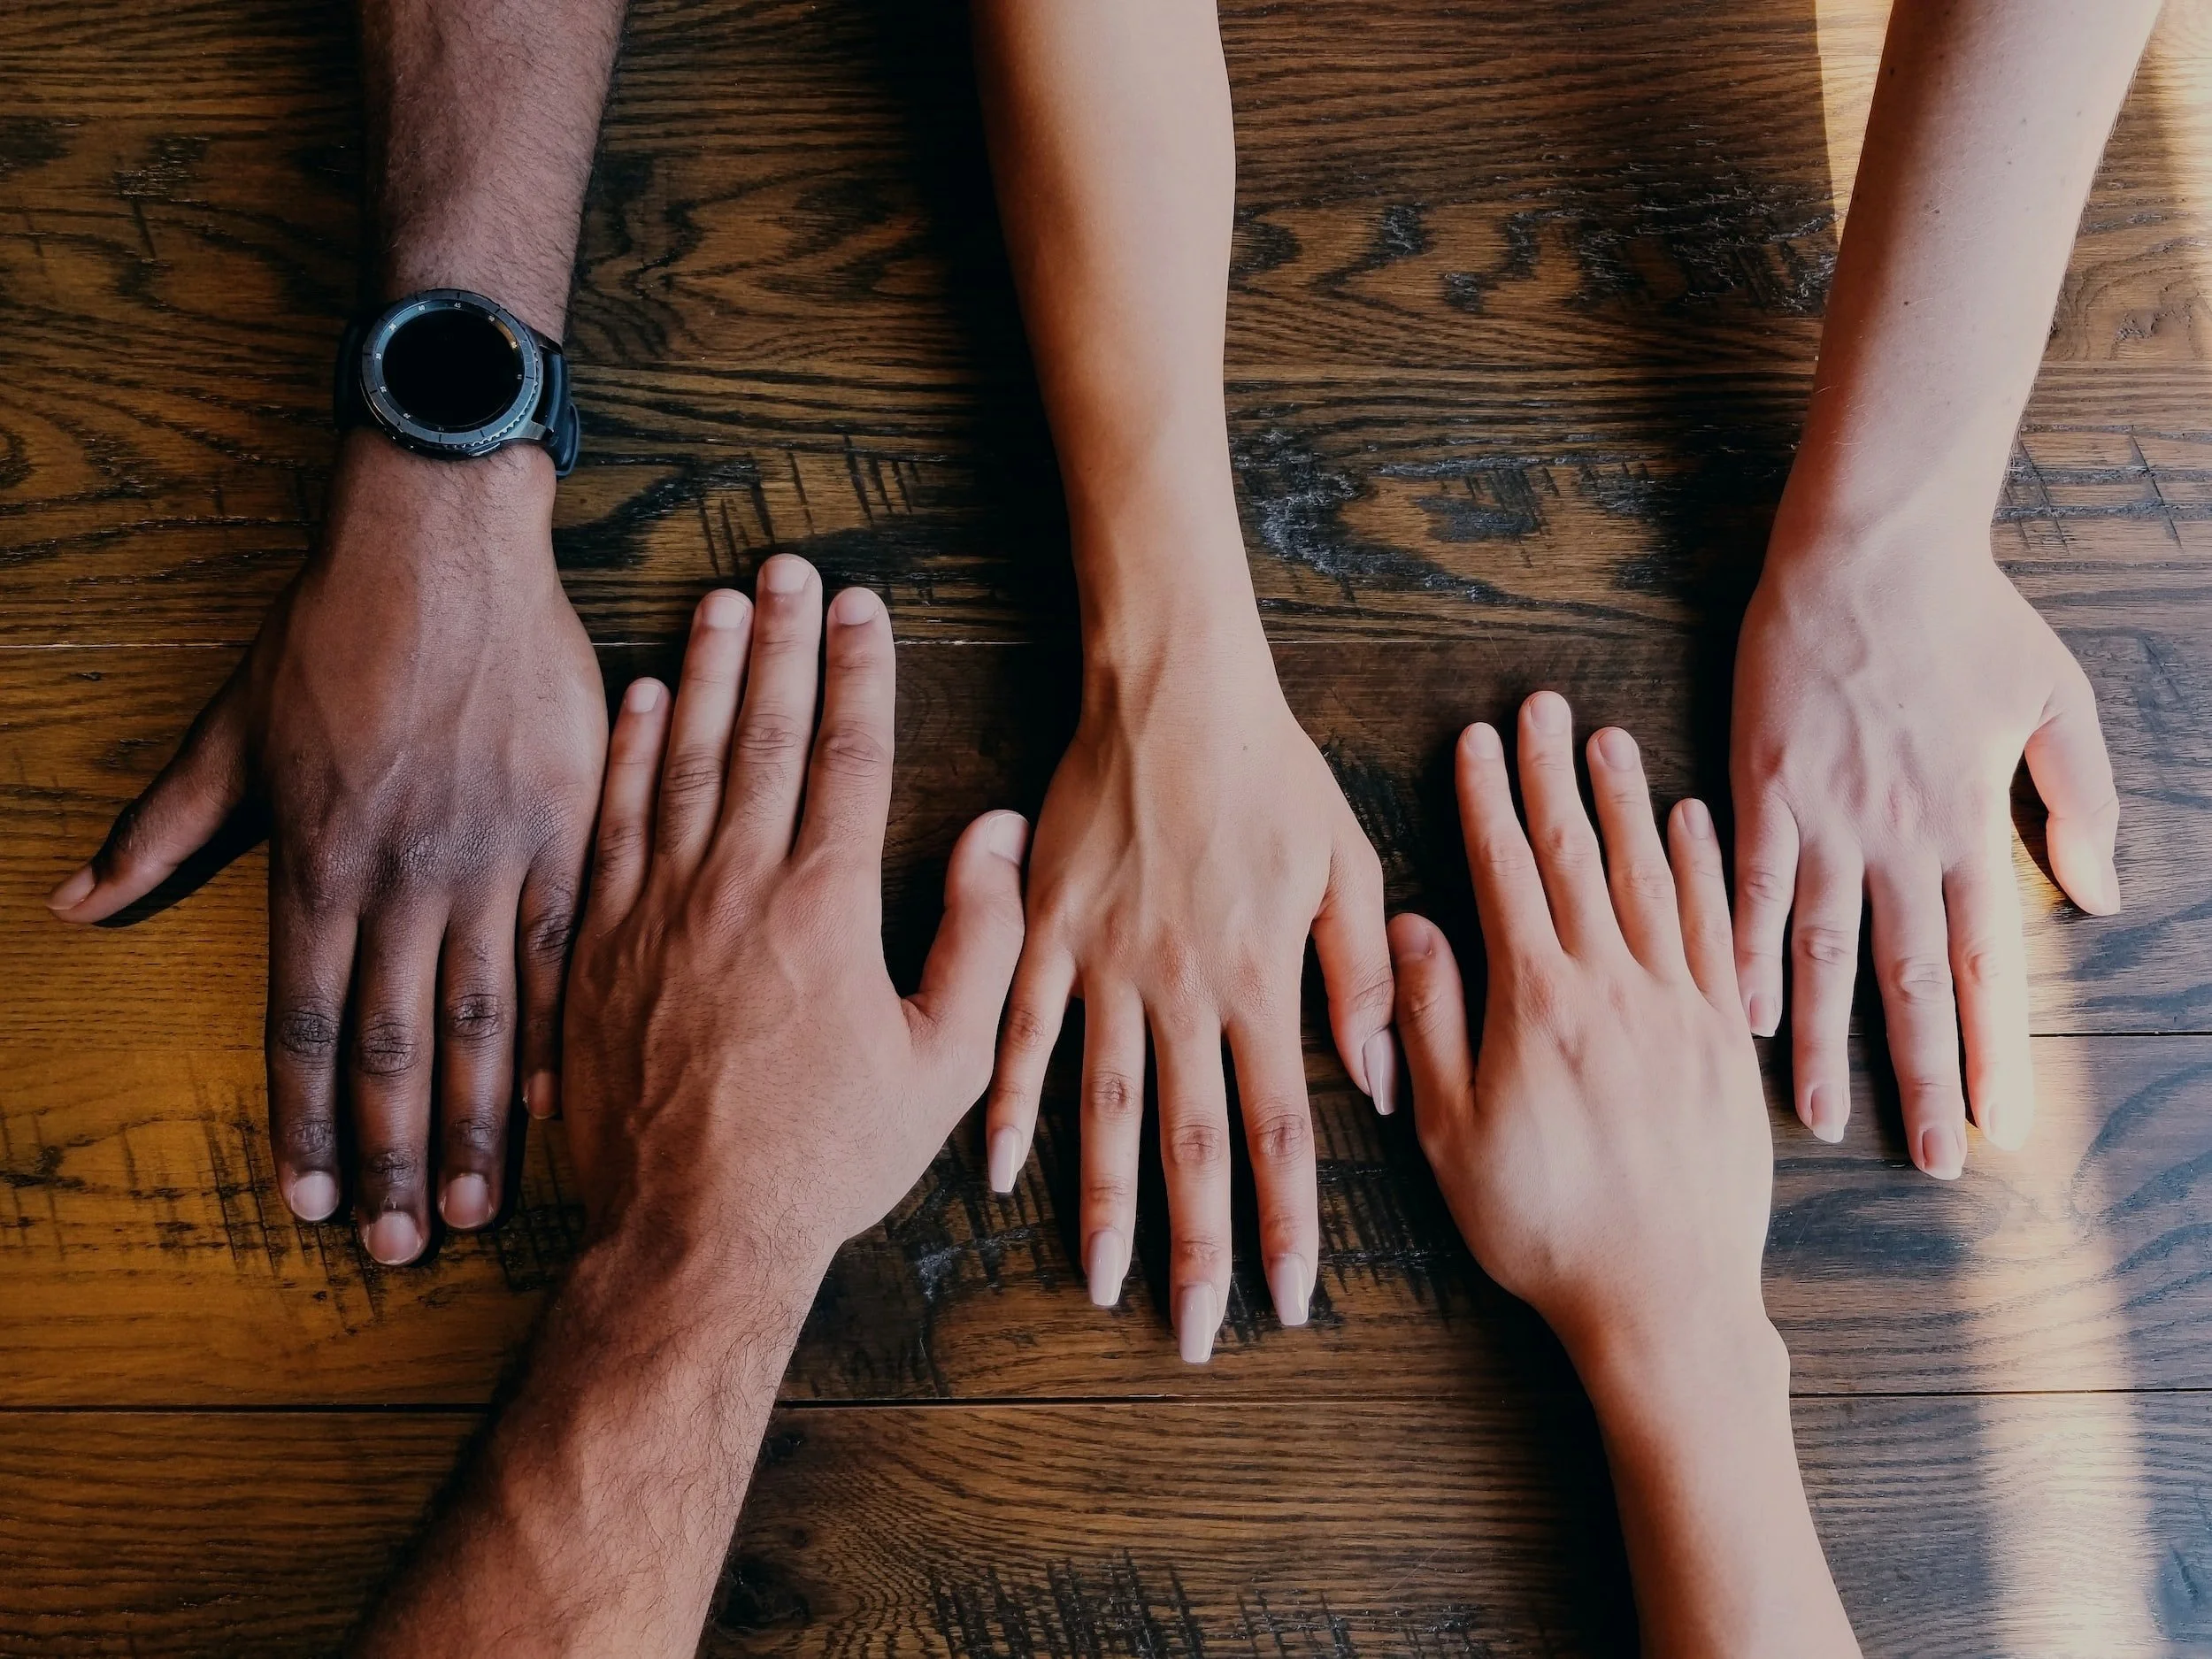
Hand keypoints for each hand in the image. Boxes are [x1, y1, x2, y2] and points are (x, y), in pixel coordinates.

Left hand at [47, 434, 606, 1260]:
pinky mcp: (565, 829)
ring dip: (474, 1121)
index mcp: (319, 862)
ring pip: (485, 1017)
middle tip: (399, 1248)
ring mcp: (493, 857)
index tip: (307, 1205)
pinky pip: (568, 949)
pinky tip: (560, 1100)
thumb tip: (74, 904)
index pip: (304, 1024)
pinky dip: (563, 1029)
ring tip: (472, 1204)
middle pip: (394, 1045)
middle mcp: (405, 878)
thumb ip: (163, 827)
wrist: (443, 548)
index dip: (303, 1124)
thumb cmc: (332, 631)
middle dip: (389, 1157)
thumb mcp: (229, 729)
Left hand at [560, 557, 1028, 1271]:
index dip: (859, 670)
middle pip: (762, 733)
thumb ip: (981, 938)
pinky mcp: (595, 944)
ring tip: (721, 600)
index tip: (865, 606)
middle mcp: (736, 887)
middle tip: (789, 567)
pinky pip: (612, 822)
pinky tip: (643, 698)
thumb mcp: (943, 1063)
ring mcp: (656, 910)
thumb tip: (993, 832)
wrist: (692, 1234)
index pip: (847, 755)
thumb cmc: (828, 1156)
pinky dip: (628, 753)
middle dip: (781, 640)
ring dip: (705, 672)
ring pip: (682, 760)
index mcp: (826, 907)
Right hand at [984, 624, 1393, 1361]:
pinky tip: (998, 1172)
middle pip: (1193, 1143)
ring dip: (1104, 1203)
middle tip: (1195, 1334)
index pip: (1282, 1130)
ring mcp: (1107, 964)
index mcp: (1262, 979)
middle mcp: (1184, 989)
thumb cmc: (1272, 771)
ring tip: (1101, 1282)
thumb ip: (1361, 977)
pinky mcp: (1048, 931)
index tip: (1291, 1299)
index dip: (1288, 1223)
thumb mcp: (1347, 864)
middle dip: (1198, 1247)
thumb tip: (1383, 1084)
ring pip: (1105, 1107)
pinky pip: (1023, 1032)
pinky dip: (1009, 1104)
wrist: (1174, 688)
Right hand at [1390, 690, 1858, 1657]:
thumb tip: (1413, 927)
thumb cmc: (1542, 1228)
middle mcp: (1614, 989)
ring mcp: (1680, 1009)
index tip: (1478, 740)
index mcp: (1538, 1006)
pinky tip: (1690, 823)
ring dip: (1626, 803)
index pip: (1508, 876)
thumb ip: (1431, 1022)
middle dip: (1554, 776)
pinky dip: (1703, 868)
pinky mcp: (1726, 1040)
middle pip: (1579, 858)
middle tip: (1543, 705)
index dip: (1489, 802)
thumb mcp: (1451, 1135)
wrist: (1665, 1300)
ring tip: (1608, 739)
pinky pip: (1715, 930)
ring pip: (1649, 879)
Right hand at [1730, 524, 2119, 1175]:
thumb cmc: (1968, 616)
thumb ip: (2081, 801)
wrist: (1869, 549)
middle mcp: (1898, 836)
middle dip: (1922, 1077)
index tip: (2002, 1127)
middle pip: (1908, 979)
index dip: (1994, 1050)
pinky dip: (1745, 953)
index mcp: (1969, 823)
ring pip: (1824, 951)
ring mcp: (1823, 816)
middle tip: (1929, 1161)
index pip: (1984, 961)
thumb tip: (2102, 897)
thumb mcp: (2058, 699)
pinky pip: (1750, 887)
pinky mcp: (1762, 787)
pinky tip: (1740, 1014)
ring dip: (1822, 1042)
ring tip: (1819, 1118)